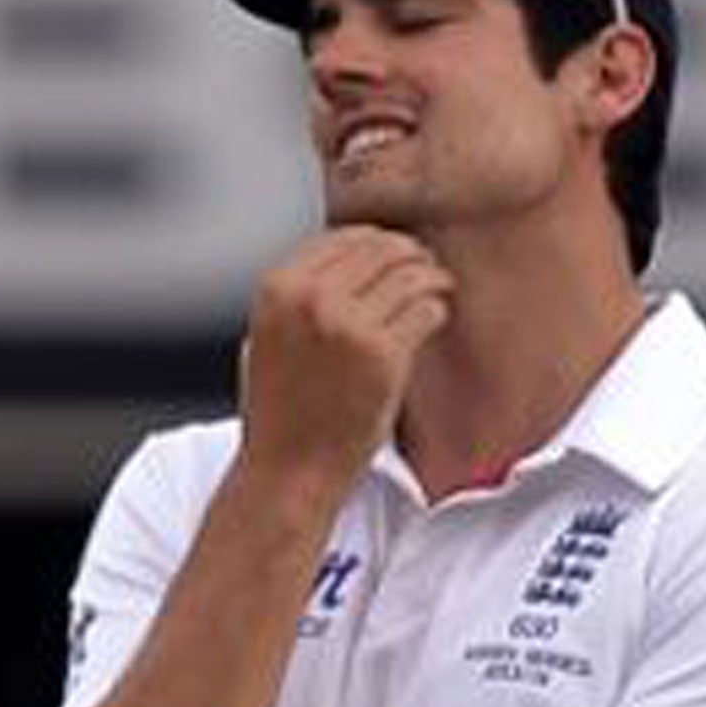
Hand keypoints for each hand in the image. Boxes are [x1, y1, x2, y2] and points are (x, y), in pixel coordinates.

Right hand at [238, 227, 453, 494]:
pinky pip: (426, 310)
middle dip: (409, 254)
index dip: (377, 242)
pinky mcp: (386, 356)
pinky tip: (435, 319)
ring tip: (438, 288)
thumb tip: (345, 255)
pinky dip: (436, 310)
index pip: (344, 236)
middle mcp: (312, 299)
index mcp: (279, 287)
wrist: (289, 470)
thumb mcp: (267, 334)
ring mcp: (350, 326)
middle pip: (382, 248)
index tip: (394, 253)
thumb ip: (298, 293)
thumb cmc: (281, 409)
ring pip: (410, 274)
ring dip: (430, 278)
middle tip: (426, 268)